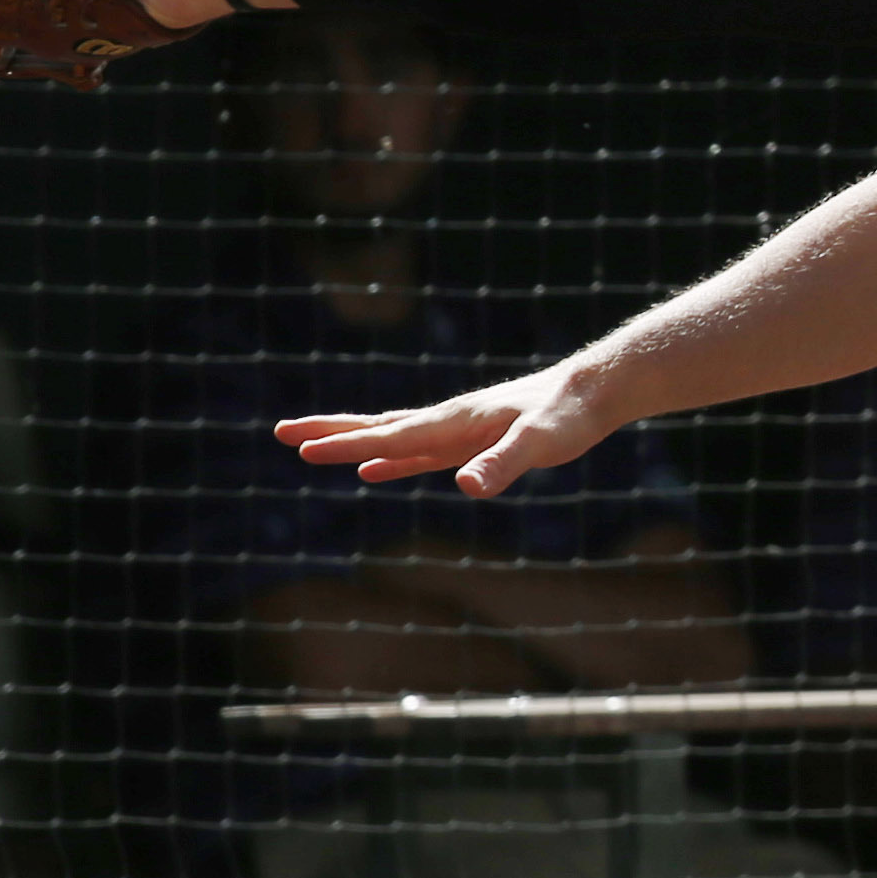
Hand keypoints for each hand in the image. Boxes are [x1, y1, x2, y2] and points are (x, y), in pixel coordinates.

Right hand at [277, 368, 623, 499]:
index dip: (348, 445)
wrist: (595, 390)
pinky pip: (419, 452)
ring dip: (352, 443)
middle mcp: (448, 422)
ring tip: (310, 445)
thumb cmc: (569, 416)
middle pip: (378, 428)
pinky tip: (373, 468)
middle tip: (281, 433)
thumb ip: (503, 464)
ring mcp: (457, 431)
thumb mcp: (540, 444)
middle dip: (330, 432)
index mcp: (455, 422)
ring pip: (392, 436)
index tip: (302, 448)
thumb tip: (467, 487)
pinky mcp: (471, 442)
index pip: (391, 436)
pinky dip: (391, 460)